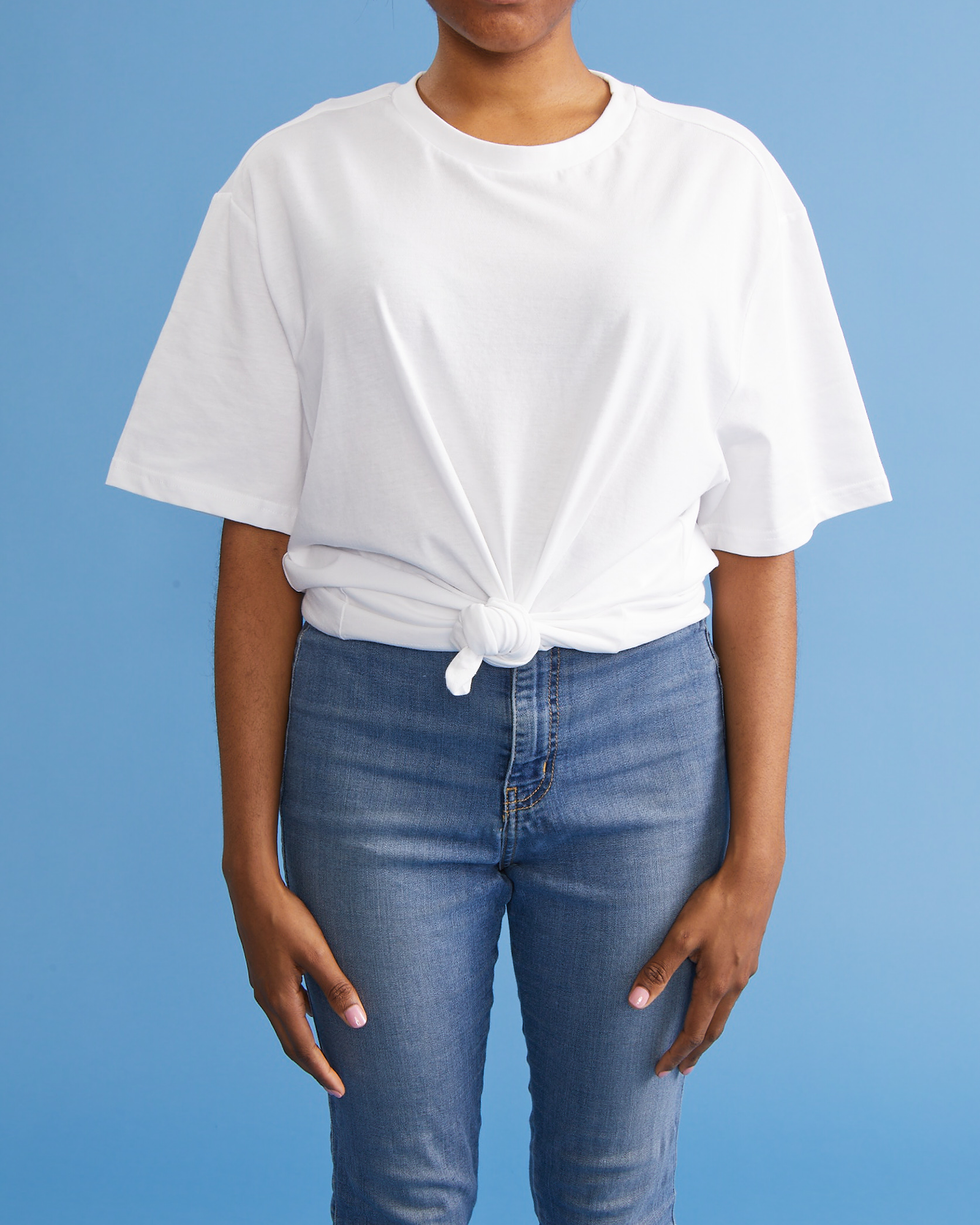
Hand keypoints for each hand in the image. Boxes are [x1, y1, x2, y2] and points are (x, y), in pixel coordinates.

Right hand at [227, 873, 366, 1096]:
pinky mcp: (263, 972)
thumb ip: (338, 988)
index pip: (304, 1048)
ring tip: (325, 1053)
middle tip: (334, 1083)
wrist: (252, 890)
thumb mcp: (317, 953)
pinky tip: (312, 1011)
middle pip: (291, 1044)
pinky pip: (282, 1008)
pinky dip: (298, 1021)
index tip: (340, 1090)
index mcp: (281, 1000)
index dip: (323, 1071)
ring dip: (304, 1044)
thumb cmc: (287, 918)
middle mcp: (268, 999)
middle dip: (313, 1065)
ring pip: (285, 1027)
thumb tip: (359, 1023)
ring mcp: (262, 986)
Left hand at [627, 859, 779, 1074]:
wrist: (754, 878)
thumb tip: (634, 1003)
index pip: (694, 1031)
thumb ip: (658, 969)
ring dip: (709, 1032)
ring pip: (726, 1012)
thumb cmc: (715, 904)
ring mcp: (746, 971)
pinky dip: (719, 1010)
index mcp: (717, 984)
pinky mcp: (750, 957)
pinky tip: (713, 1000)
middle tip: (680, 1070)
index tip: (661, 1070)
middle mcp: (735, 984)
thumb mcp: (681, 935)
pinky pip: (733, 995)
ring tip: (696, 1043)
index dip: (676, 1053)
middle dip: (695, 1052)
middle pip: (713, 1030)